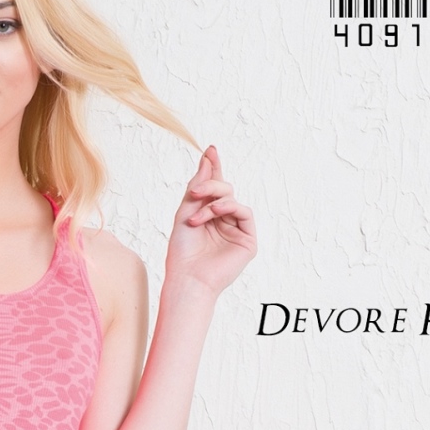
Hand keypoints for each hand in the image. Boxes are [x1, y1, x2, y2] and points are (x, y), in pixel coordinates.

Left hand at [166, 145, 256, 297]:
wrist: (187, 278)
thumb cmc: (182, 252)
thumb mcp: (186, 211)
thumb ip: (198, 185)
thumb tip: (209, 156)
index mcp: (209, 217)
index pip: (214, 189)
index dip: (213, 169)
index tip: (211, 150)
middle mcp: (224, 222)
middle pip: (224, 190)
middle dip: (209, 186)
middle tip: (194, 192)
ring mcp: (237, 231)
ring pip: (232, 199)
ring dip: (214, 200)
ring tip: (196, 215)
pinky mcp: (248, 241)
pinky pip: (244, 212)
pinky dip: (229, 207)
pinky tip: (213, 213)